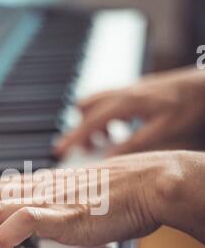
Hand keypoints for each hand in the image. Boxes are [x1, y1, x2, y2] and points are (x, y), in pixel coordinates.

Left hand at [0, 151, 198, 247]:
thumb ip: (58, 209)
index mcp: (42, 184)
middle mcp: (39, 188)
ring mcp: (50, 199)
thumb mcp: (79, 199)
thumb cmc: (122, 194)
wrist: (148, 184)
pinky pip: (20, 221)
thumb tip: (45, 225)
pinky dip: (2, 239)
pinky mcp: (63, 214)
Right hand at [55, 68, 204, 156]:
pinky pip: (108, 102)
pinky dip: (105, 118)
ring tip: (102, 142)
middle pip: (85, 107)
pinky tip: (118, 130)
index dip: (72, 137)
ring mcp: (127, 89)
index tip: (58, 150)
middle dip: (80, 128)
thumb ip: (132, 144)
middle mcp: (122, 93)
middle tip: (84, 149)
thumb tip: (107, 158)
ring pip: (95, 103)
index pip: (89, 121)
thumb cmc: (188, 107)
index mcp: (125, 102)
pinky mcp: (134, 91)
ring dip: (92, 122)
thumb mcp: (162, 131)